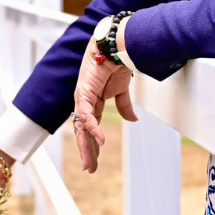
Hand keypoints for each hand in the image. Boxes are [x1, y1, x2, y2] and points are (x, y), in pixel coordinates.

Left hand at [73, 37, 137, 172]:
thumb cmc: (117, 63)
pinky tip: (99, 140)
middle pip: (83, 132)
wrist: (116, 46)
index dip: (92, 144)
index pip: (91, 128)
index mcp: (92, 102)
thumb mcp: (122, 90)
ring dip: (86, 146)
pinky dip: (93, 128)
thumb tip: (132, 120)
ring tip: (90, 163)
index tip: (95, 160)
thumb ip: (124, 106)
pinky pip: (87, 114)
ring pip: (82, 127)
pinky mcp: (84, 92)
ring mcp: (82, 97)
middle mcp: (85, 102)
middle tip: (89, 168)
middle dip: (87, 151)